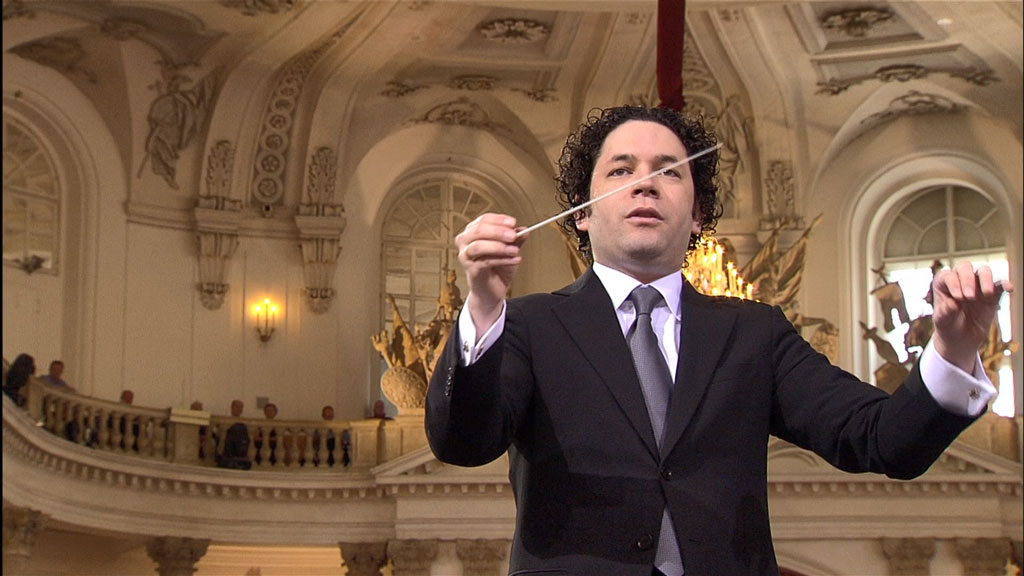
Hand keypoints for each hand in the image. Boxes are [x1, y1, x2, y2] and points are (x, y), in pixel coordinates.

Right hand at [455, 213, 527, 332]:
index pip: (483, 220)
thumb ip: (516, 240)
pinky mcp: (471, 270)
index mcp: (473, 232)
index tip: (513, 223)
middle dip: (498, 231)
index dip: (498, 220)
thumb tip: (524, 230)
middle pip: (478, 230)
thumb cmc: (497, 269)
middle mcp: (465, 242)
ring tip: (515, 250)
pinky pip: (485, 262)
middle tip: (513, 235)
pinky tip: (515, 260)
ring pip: (478, 245)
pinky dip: (502, 260)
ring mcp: (466, 256)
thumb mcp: (510, 250)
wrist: (492, 291)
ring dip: (499, 246)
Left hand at [930, 261, 1012, 372]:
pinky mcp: (993, 294)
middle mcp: (960, 281)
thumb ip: (944, 312)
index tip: (958, 297)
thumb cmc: (947, 326)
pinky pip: (1000, 284)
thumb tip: (952, 303)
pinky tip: (1009, 289)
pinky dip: (1005, 284)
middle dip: (967, 279)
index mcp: (943, 284)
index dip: (953, 283)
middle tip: (969, 297)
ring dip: (985, 280)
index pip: (948, 275)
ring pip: (983, 271)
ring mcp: (977, 286)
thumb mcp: (941, 322)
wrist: (961, 339)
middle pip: (965, 267)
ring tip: (986, 294)